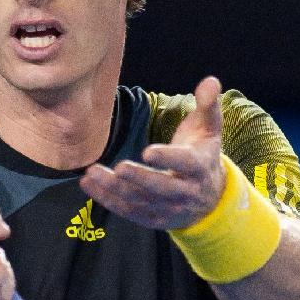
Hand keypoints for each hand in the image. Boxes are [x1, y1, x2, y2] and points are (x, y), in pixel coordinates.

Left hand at [80, 76, 225, 229]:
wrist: (209, 199)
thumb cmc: (202, 154)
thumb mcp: (209, 129)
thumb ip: (208, 105)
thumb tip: (210, 81)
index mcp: (199, 167)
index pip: (185, 164)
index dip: (168, 159)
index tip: (148, 152)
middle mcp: (185, 192)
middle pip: (161, 188)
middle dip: (140, 179)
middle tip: (119, 168)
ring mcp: (169, 209)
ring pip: (140, 201)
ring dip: (115, 189)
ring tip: (92, 173)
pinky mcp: (153, 219)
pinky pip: (128, 211)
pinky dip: (107, 199)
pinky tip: (89, 184)